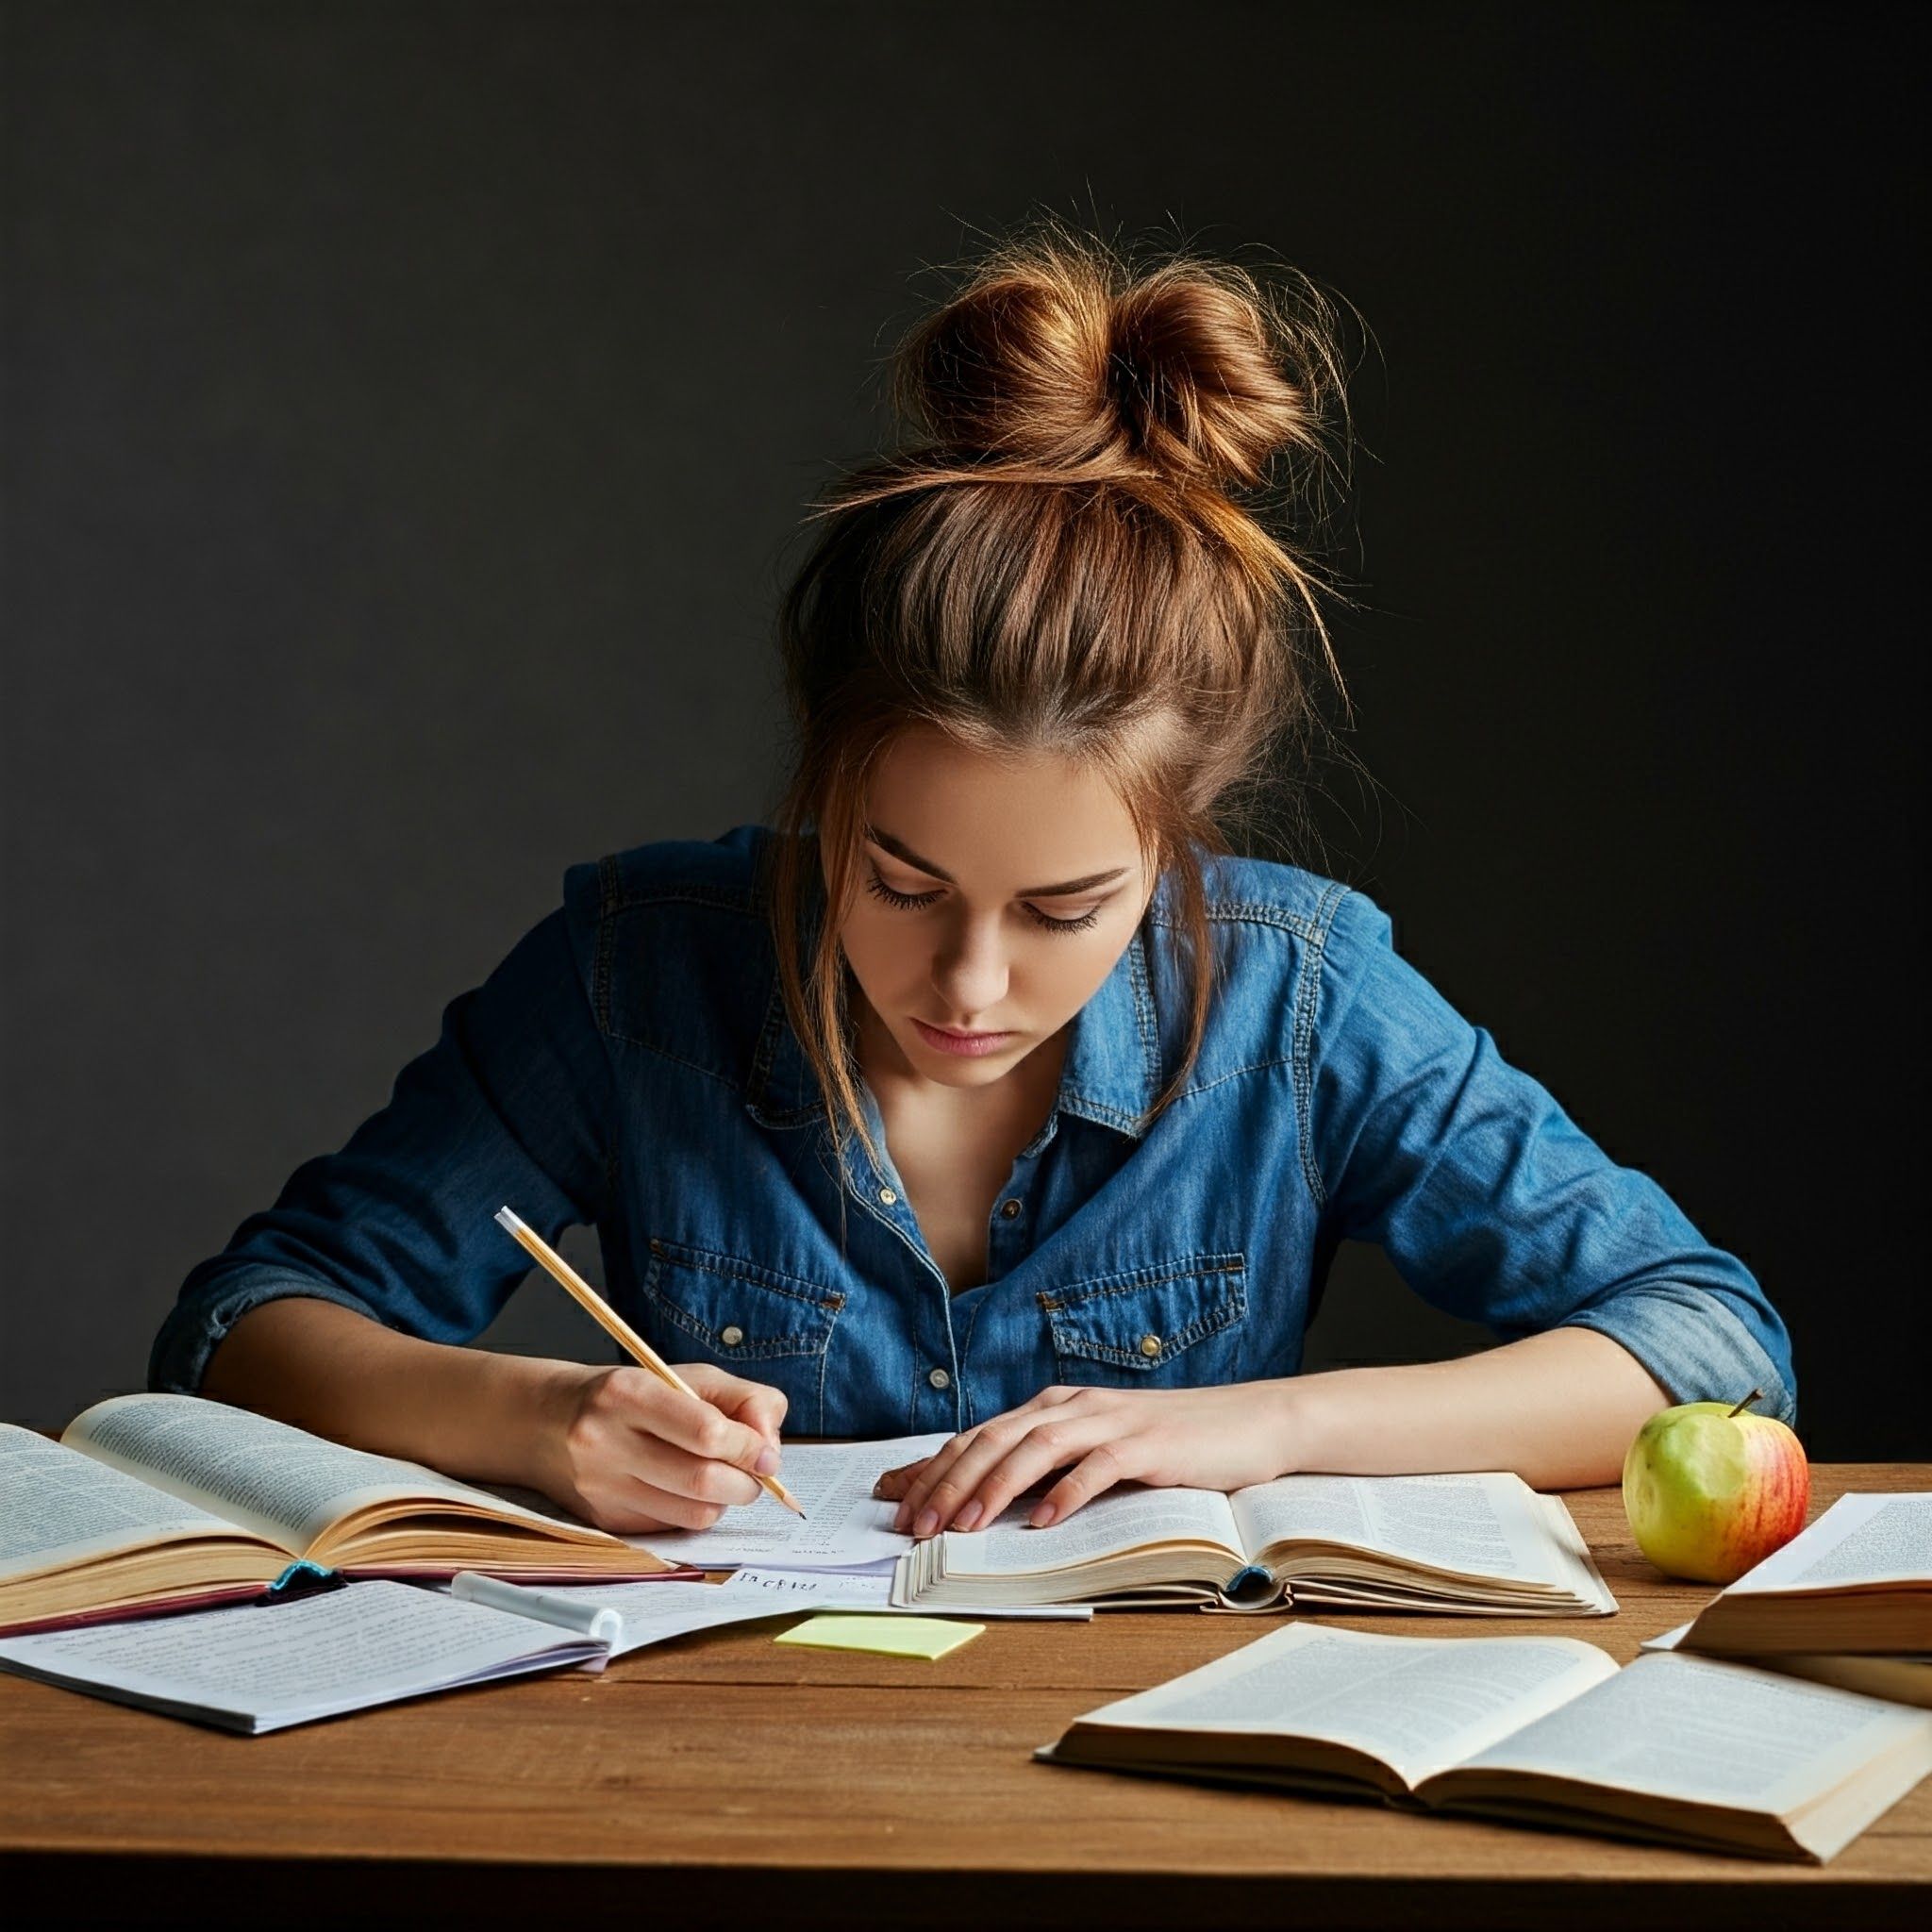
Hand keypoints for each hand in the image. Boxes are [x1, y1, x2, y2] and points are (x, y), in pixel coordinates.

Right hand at [537, 1360, 787, 1532]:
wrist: (547, 1421)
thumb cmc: (631, 1394)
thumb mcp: (687, 1376)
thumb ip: (744, 1400)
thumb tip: (770, 1450)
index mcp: (629, 1393)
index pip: (706, 1432)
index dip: (748, 1447)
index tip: (766, 1453)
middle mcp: (607, 1441)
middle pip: (702, 1481)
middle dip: (745, 1483)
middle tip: (754, 1473)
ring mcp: (602, 1487)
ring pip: (692, 1514)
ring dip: (724, 1502)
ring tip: (723, 1480)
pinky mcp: (603, 1520)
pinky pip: (672, 1528)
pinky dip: (694, 1513)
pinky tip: (687, 1491)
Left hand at [873, 1381, 1298, 1536]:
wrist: (1249, 1422)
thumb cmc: (1168, 1444)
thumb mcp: (1095, 1451)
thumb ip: (1045, 1467)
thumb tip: (984, 1501)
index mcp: (1054, 1407)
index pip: (977, 1435)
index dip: (931, 1467)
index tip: (891, 1498)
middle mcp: (1073, 1405)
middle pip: (994, 1440)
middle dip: (947, 1484)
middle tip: (914, 1526)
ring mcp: (1110, 1421)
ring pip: (1035, 1449)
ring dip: (993, 1489)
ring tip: (964, 1527)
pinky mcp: (1148, 1444)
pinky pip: (1099, 1467)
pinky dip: (1068, 1494)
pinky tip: (1043, 1522)